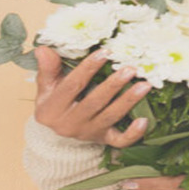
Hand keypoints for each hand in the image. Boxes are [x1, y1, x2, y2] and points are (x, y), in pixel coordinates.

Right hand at [33, 45, 151, 145]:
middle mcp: (69, 124)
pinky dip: (133, 134)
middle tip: (130, 69)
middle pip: (94, 103)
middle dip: (113, 85)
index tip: (106, 52)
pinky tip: (145, 121)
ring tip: (144, 85)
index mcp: (52, 110)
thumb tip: (43, 48)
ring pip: (110, 117)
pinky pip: (119, 141)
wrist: (60, 128)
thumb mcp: (47, 85)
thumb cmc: (55, 99)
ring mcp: (88, 133)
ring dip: (128, 101)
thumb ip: (47, 68)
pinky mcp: (103, 140)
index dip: (88, 68)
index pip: (72, 86)